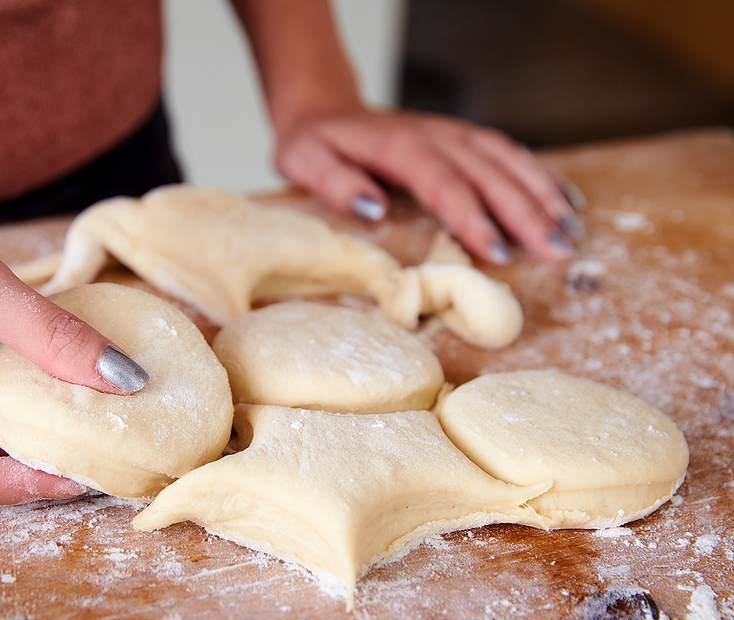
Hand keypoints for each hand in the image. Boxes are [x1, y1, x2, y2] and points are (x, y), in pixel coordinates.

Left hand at [275, 108, 582, 262]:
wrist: (326, 109)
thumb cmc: (315, 145)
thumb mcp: (304, 161)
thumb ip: (334, 182)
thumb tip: (373, 207)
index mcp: (400, 147)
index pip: (445, 183)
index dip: (474, 218)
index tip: (499, 253)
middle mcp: (436, 136)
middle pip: (490, 173)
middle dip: (527, 213)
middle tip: (557, 252)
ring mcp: (454, 134)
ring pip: (509, 161)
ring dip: (544, 195)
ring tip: (572, 233)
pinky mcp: (464, 139)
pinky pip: (510, 154)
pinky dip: (541, 177)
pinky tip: (567, 202)